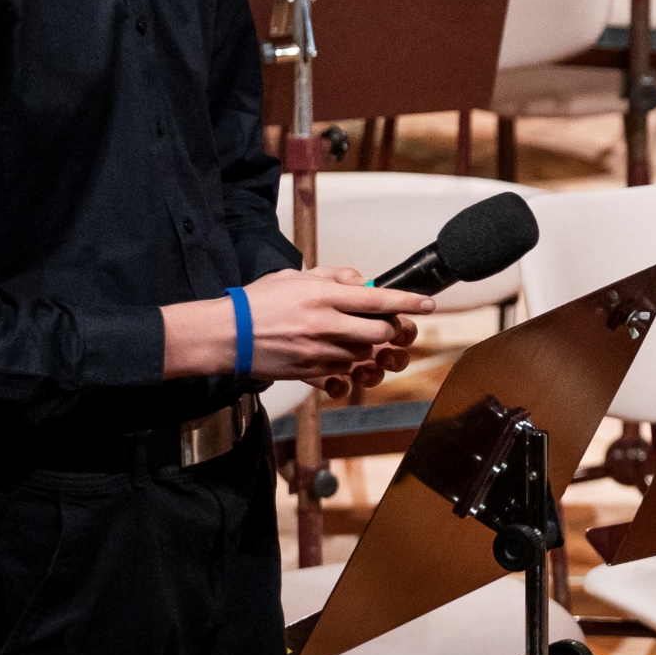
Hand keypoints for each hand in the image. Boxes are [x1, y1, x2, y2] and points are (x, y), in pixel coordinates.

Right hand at [243, 267, 424, 397]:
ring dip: (369, 350)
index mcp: (323, 298)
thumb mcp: (295, 276)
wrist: (226, 335)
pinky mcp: (309, 374)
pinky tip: (340, 361)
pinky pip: (342, 378)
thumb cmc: (258, 301)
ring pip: (364, 357)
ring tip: (356, 341)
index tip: (429, 303)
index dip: (409, 302)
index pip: (378, 299)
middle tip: (387, 325)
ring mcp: (318, 353)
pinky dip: (348, 371)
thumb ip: (333, 276)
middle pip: (380, 334)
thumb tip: (362, 281)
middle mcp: (325, 326)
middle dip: (391, 331)